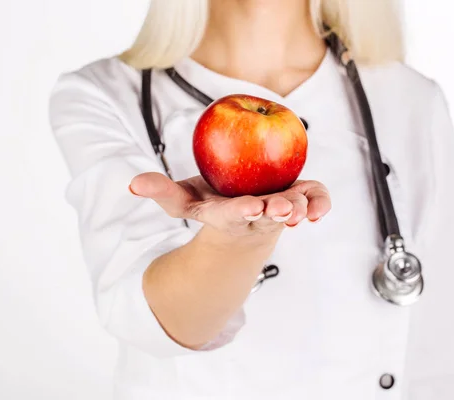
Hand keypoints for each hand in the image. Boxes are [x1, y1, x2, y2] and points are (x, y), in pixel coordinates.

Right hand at [129, 173, 331, 236]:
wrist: (245, 221)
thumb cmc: (212, 206)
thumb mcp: (184, 201)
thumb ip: (161, 192)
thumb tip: (132, 185)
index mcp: (229, 217)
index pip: (233, 216)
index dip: (240, 212)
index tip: (249, 208)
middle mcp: (258, 216)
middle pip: (268, 217)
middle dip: (276, 214)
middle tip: (281, 208)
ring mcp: (280, 209)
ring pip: (294, 210)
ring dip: (300, 209)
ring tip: (302, 207)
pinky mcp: (298, 199)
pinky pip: (314, 200)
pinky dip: (321, 203)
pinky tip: (320, 207)